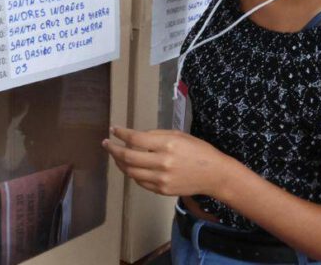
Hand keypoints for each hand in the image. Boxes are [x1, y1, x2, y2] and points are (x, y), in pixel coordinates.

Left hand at [102, 126, 232, 197]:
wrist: (214, 174)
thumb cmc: (197, 150)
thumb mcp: (178, 135)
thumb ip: (156, 136)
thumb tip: (135, 137)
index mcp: (167, 145)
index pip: (135, 138)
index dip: (121, 133)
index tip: (113, 129)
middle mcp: (162, 162)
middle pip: (128, 156)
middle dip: (113, 149)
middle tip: (106, 143)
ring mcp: (161, 179)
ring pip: (130, 171)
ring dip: (119, 162)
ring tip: (115, 155)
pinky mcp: (161, 190)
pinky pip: (139, 181)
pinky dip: (131, 173)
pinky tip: (129, 166)